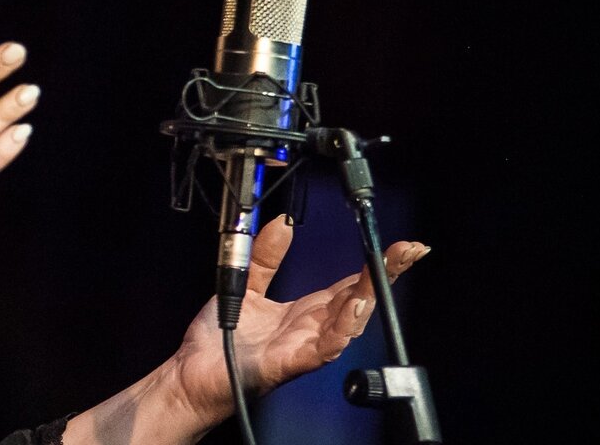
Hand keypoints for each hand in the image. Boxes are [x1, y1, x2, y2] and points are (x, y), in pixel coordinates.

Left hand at [164, 216, 428, 424]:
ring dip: (367, 297)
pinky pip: (323, 348)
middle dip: (384, 275)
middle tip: (407, 251)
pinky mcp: (290, 363)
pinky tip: (353, 308)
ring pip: (348, 323)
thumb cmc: (220, 341)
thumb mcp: (245, 285)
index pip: (350, 284)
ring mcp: (304, 347)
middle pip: (358, 299)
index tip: (397, 245)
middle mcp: (311, 330)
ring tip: (381, 272)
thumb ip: (266, 258)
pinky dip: (341, 328)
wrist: (192, 374)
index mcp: (304, 312)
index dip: (374, 265)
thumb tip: (283, 224)